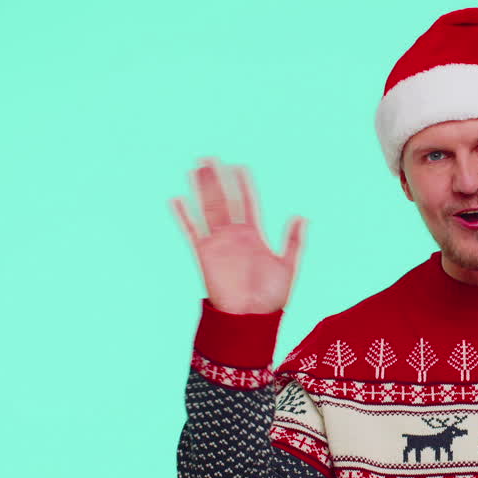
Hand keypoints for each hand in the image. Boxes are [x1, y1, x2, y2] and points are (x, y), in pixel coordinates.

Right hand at [170, 157, 305, 314]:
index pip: (247, 204)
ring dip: (202, 190)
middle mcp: (234, 236)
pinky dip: (184, 217)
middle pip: (224, 201)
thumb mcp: (288, 266)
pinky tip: (177, 200)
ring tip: (196, 169)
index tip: (240, 166)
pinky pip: (192, 232)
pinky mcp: (205, 255)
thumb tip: (300, 216)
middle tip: (209, 158)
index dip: (244, 186)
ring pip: (208, 210)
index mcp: (253, 236)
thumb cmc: (271, 298)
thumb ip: (293, 241)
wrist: (251, 319)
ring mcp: (218, 244)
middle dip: (217, 180)